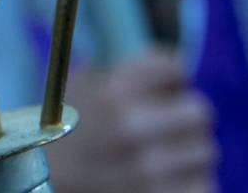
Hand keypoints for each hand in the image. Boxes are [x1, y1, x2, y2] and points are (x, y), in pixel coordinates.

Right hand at [51, 50, 217, 192]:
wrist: (41, 183)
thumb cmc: (64, 132)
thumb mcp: (83, 86)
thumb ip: (126, 73)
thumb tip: (176, 68)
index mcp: (115, 90)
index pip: (176, 66)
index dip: (172, 78)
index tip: (166, 89)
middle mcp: (134, 128)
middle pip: (200, 111)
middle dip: (187, 117)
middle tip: (172, 126)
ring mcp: (149, 171)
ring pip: (206, 152)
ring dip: (189, 154)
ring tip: (168, 157)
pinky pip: (204, 187)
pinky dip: (191, 184)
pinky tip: (171, 181)